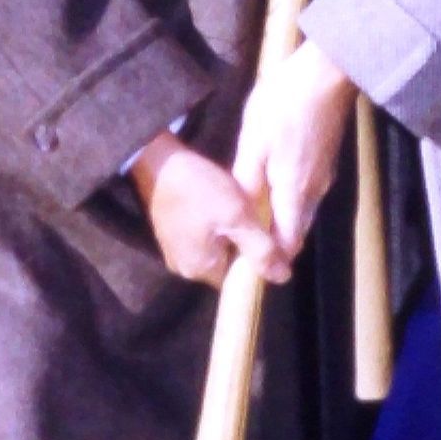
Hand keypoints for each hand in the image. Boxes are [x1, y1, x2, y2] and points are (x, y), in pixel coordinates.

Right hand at [130, 135, 287, 287]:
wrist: (157, 162)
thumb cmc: (198, 189)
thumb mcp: (237, 216)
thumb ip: (261, 249)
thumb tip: (282, 277)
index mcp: (200, 270)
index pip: (240, 277)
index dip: (255, 258)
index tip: (262, 232)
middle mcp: (184, 269)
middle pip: (227, 264)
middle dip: (241, 243)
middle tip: (249, 214)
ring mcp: (174, 253)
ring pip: (215, 250)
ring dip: (227, 233)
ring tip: (234, 207)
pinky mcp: (169, 236)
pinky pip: (200, 239)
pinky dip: (212, 226)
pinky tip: (215, 205)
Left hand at [232, 38, 357, 262]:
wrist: (327, 71)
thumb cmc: (284, 104)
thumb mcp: (254, 141)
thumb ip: (246, 181)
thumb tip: (239, 216)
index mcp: (293, 190)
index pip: (287, 243)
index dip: (272, 260)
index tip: (250, 267)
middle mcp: (314, 190)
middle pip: (297, 231)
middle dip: (276, 244)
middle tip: (246, 246)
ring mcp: (325, 175)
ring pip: (303, 212)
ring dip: (283, 222)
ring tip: (254, 220)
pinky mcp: (327, 160)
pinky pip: (308, 193)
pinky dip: (291, 202)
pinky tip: (272, 190)